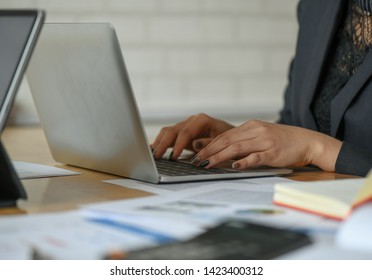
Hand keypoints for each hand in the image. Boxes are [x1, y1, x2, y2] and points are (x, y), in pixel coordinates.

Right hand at [151, 113, 233, 158]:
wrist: (232, 138)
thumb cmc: (229, 140)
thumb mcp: (224, 142)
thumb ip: (209, 143)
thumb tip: (194, 143)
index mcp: (202, 120)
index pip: (186, 132)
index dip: (178, 145)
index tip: (173, 157)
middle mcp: (192, 121)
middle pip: (173, 130)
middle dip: (164, 144)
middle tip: (157, 157)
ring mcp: (186, 126)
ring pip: (168, 132)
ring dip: (160, 143)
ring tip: (153, 155)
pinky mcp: (182, 133)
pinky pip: (169, 136)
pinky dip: (160, 142)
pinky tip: (153, 150)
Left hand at [192, 120, 341, 171]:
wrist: (307, 141)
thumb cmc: (282, 140)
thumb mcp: (261, 135)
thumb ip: (244, 140)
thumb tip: (224, 150)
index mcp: (251, 126)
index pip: (225, 136)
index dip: (209, 145)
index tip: (196, 153)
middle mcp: (256, 131)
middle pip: (227, 141)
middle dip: (209, 151)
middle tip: (196, 160)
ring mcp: (265, 142)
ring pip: (237, 148)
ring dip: (219, 157)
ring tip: (206, 164)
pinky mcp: (273, 153)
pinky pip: (256, 157)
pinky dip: (244, 162)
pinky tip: (234, 166)